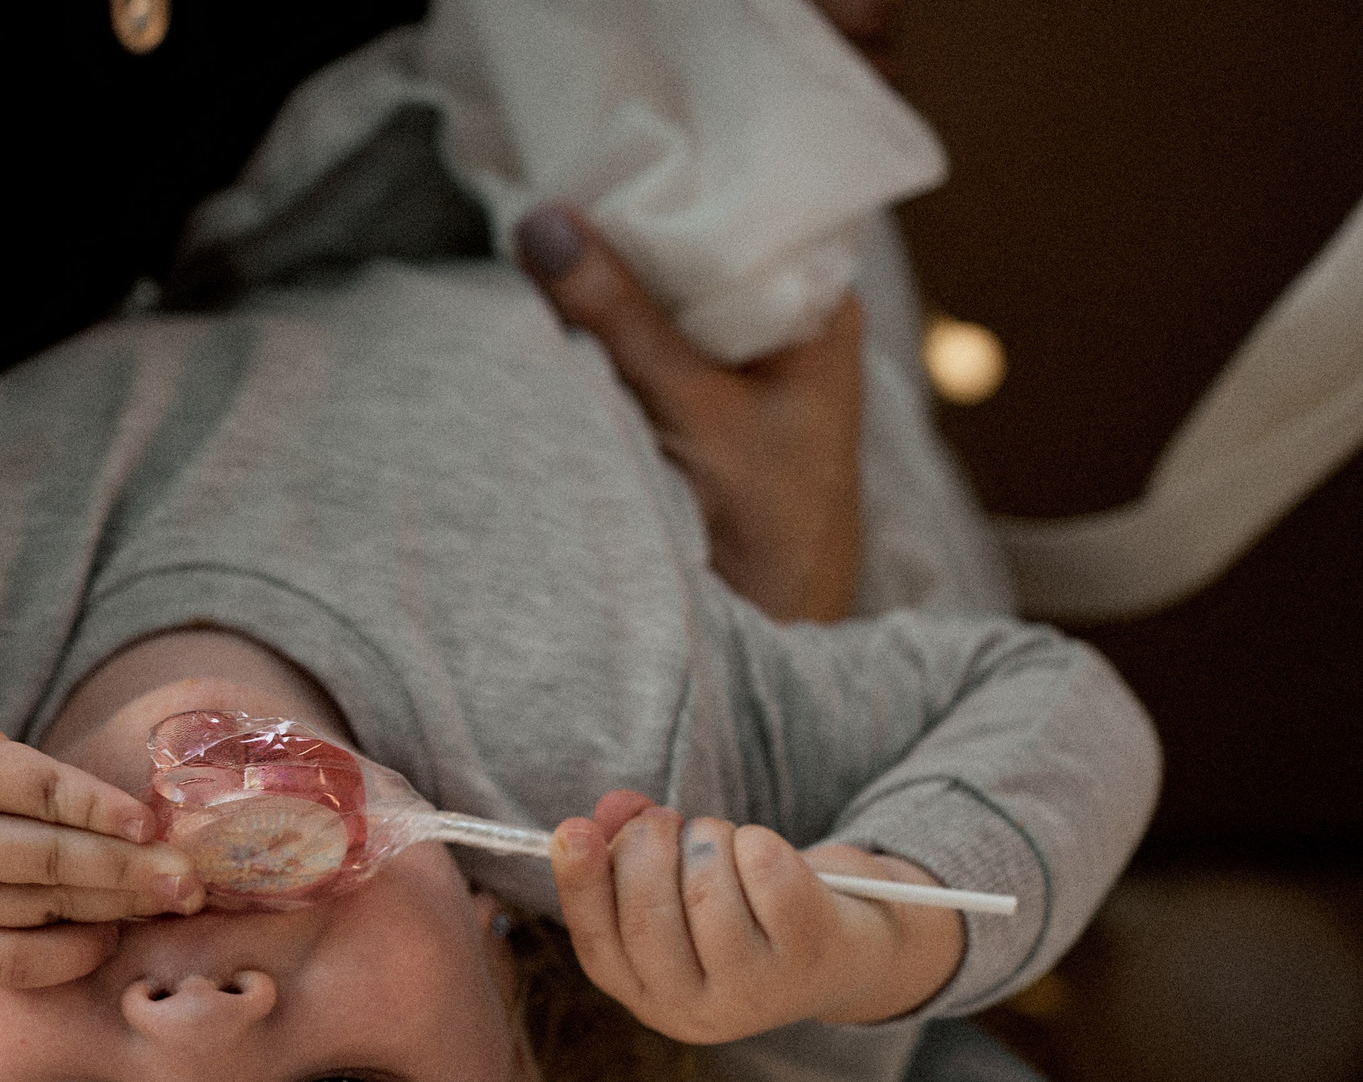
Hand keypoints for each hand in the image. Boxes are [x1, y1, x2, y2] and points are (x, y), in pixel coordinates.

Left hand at [0, 607, 201, 987]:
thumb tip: (85, 884)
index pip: (6, 960)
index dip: (71, 958)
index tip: (121, 943)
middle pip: (48, 906)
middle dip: (125, 906)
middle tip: (189, 901)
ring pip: (54, 857)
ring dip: (128, 866)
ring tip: (182, 869)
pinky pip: (46, 792)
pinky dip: (98, 807)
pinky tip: (140, 818)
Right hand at [513, 203, 864, 623]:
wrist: (779, 642)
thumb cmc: (775, 534)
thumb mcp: (695, 413)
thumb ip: (621, 321)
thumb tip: (541, 223)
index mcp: (821, 308)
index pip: (751, 204)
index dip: (681, 179)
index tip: (606, 160)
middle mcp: (785, 326)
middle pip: (698, 248)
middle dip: (629, 233)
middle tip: (555, 206)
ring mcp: (738, 369)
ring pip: (663, 299)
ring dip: (608, 289)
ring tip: (543, 254)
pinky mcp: (693, 409)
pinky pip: (641, 347)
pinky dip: (601, 336)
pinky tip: (554, 318)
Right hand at [548, 792, 963, 1042]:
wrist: (847, 953)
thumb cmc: (745, 913)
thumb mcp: (680, 892)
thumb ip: (629, 851)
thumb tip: (612, 808)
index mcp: (650, 998)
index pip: (597, 945)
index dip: (580, 886)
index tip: (571, 830)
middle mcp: (697, 1011)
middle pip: (648, 915)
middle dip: (648, 845)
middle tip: (665, 820)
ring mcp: (756, 989)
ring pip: (707, 886)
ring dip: (710, 838)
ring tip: (722, 841)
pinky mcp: (808, 953)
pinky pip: (765, 870)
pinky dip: (758, 841)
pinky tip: (765, 854)